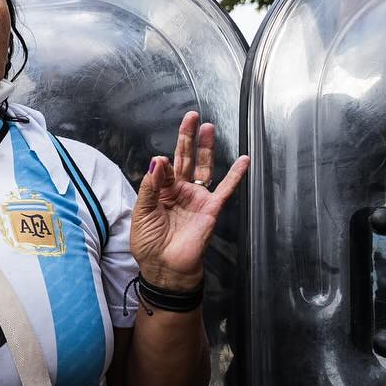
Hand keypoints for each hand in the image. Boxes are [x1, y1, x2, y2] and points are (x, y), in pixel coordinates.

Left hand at [130, 111, 249, 290]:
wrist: (165, 268)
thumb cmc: (149, 245)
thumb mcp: (141, 213)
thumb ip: (149, 187)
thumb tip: (157, 160)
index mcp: (161, 191)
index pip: (163, 168)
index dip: (162, 164)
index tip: (161, 162)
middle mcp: (180, 191)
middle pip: (185, 158)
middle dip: (188, 137)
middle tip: (192, 116)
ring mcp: (196, 198)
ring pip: (203, 167)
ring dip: (206, 147)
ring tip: (208, 127)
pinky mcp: (210, 208)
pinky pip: (225, 189)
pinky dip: (235, 175)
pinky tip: (244, 159)